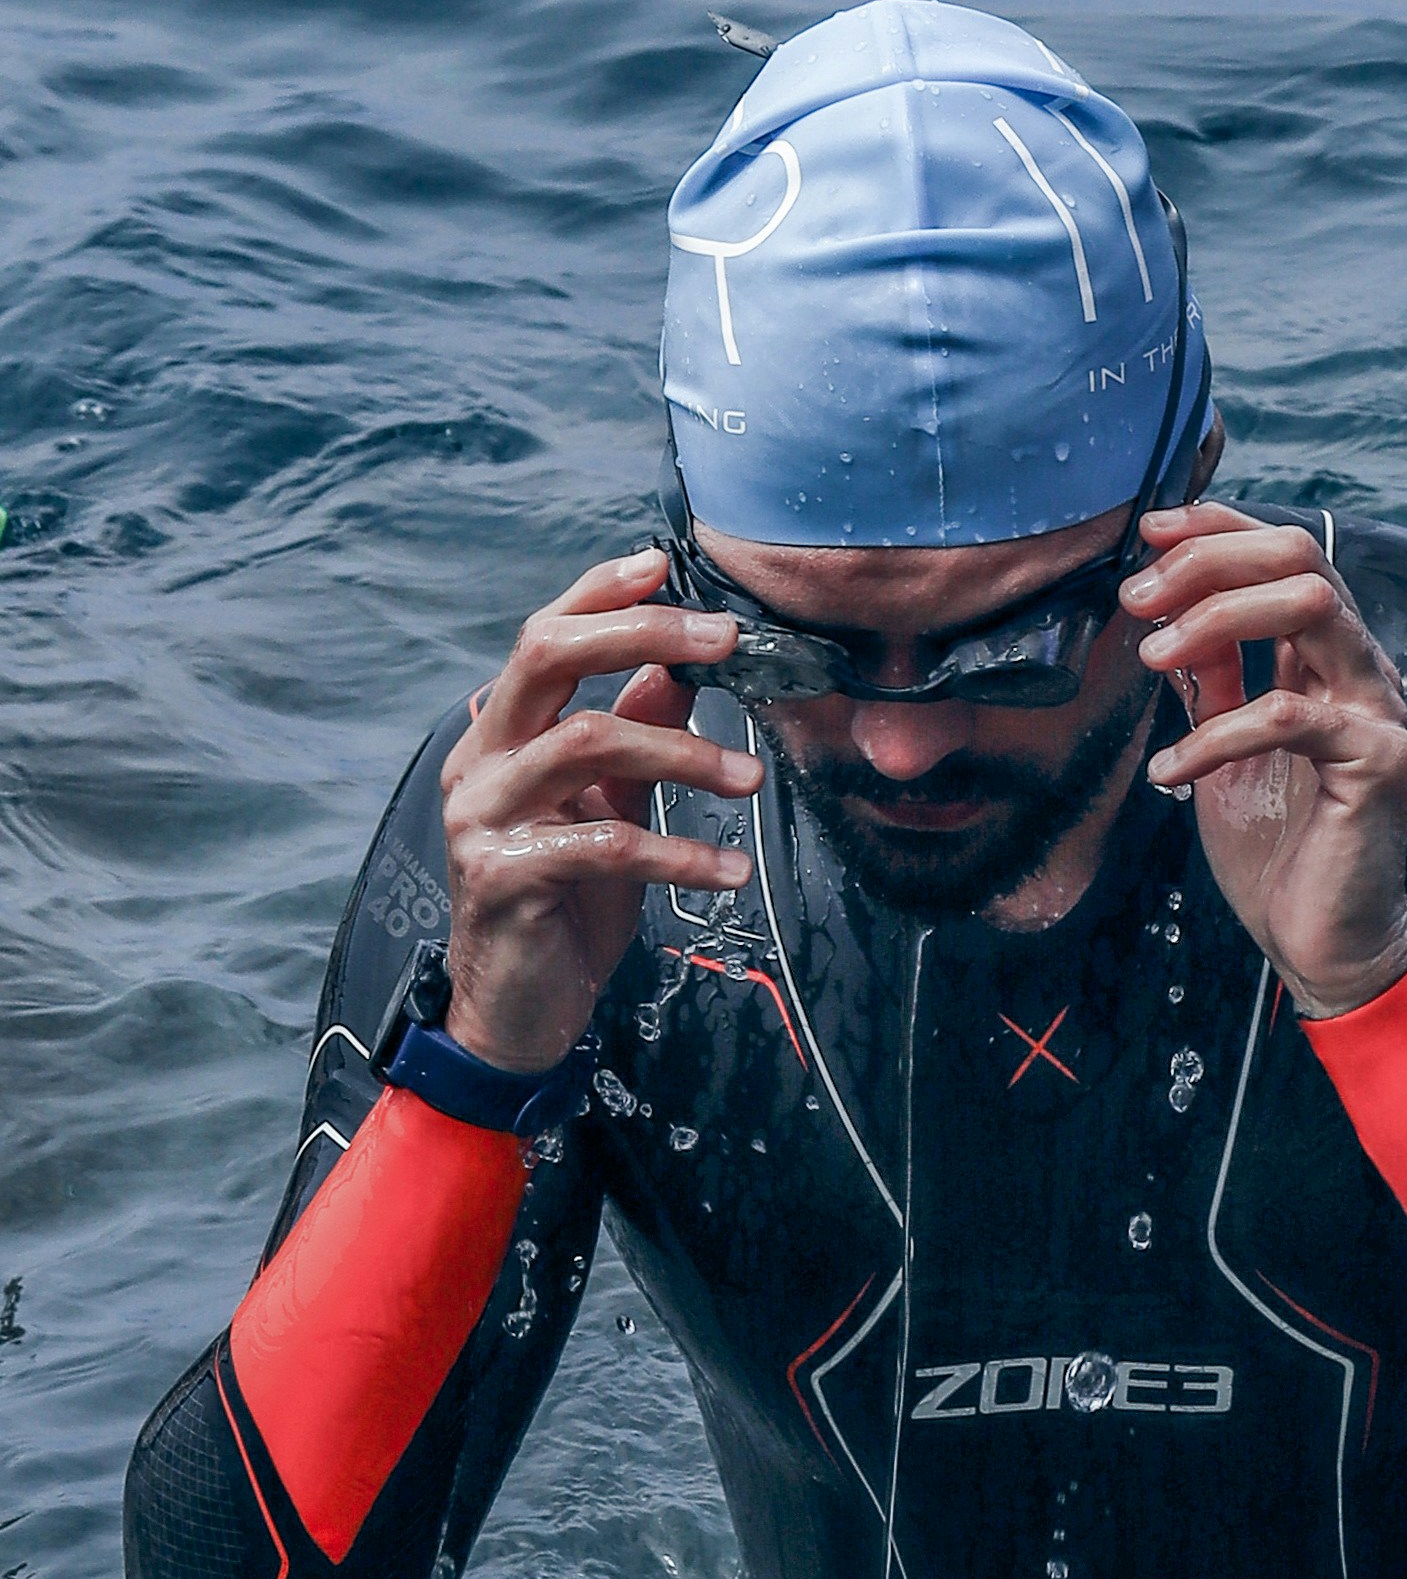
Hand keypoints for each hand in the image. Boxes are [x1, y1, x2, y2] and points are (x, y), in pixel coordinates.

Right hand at [438, 547, 758, 1072]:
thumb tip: (681, 672)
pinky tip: (730, 869)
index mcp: (504, 736)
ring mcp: (484, 818)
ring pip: (586, 742)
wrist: (517, 1012)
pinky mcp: (505, 878)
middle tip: (725, 642)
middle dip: (640, 634)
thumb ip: (636, 737)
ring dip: (684, 754)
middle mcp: (482, 763)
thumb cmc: (565, 906)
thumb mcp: (610, 809)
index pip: (543, 636)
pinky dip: (679, 852)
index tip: (664, 565)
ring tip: (752, 779)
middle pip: (548, 657)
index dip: (600, 594)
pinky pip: (604, 845)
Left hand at [1123, 505, 1406, 1019]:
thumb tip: (1164, 617)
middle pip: (1301, 558)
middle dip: (1208, 562)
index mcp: (1328, 659)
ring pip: (1310, 607)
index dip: (1219, 528)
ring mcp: (1376, 712)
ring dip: (1216, 618)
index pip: (1286, 554)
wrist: (1322, 942)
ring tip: (1152, 659)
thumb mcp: (1224, 748)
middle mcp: (1361, 671)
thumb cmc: (1278, 851)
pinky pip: (1287, 715)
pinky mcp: (1375, 762)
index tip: (1150, 534)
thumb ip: (1212, 681)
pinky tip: (1171, 770)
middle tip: (1138, 599)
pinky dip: (1216, 735)